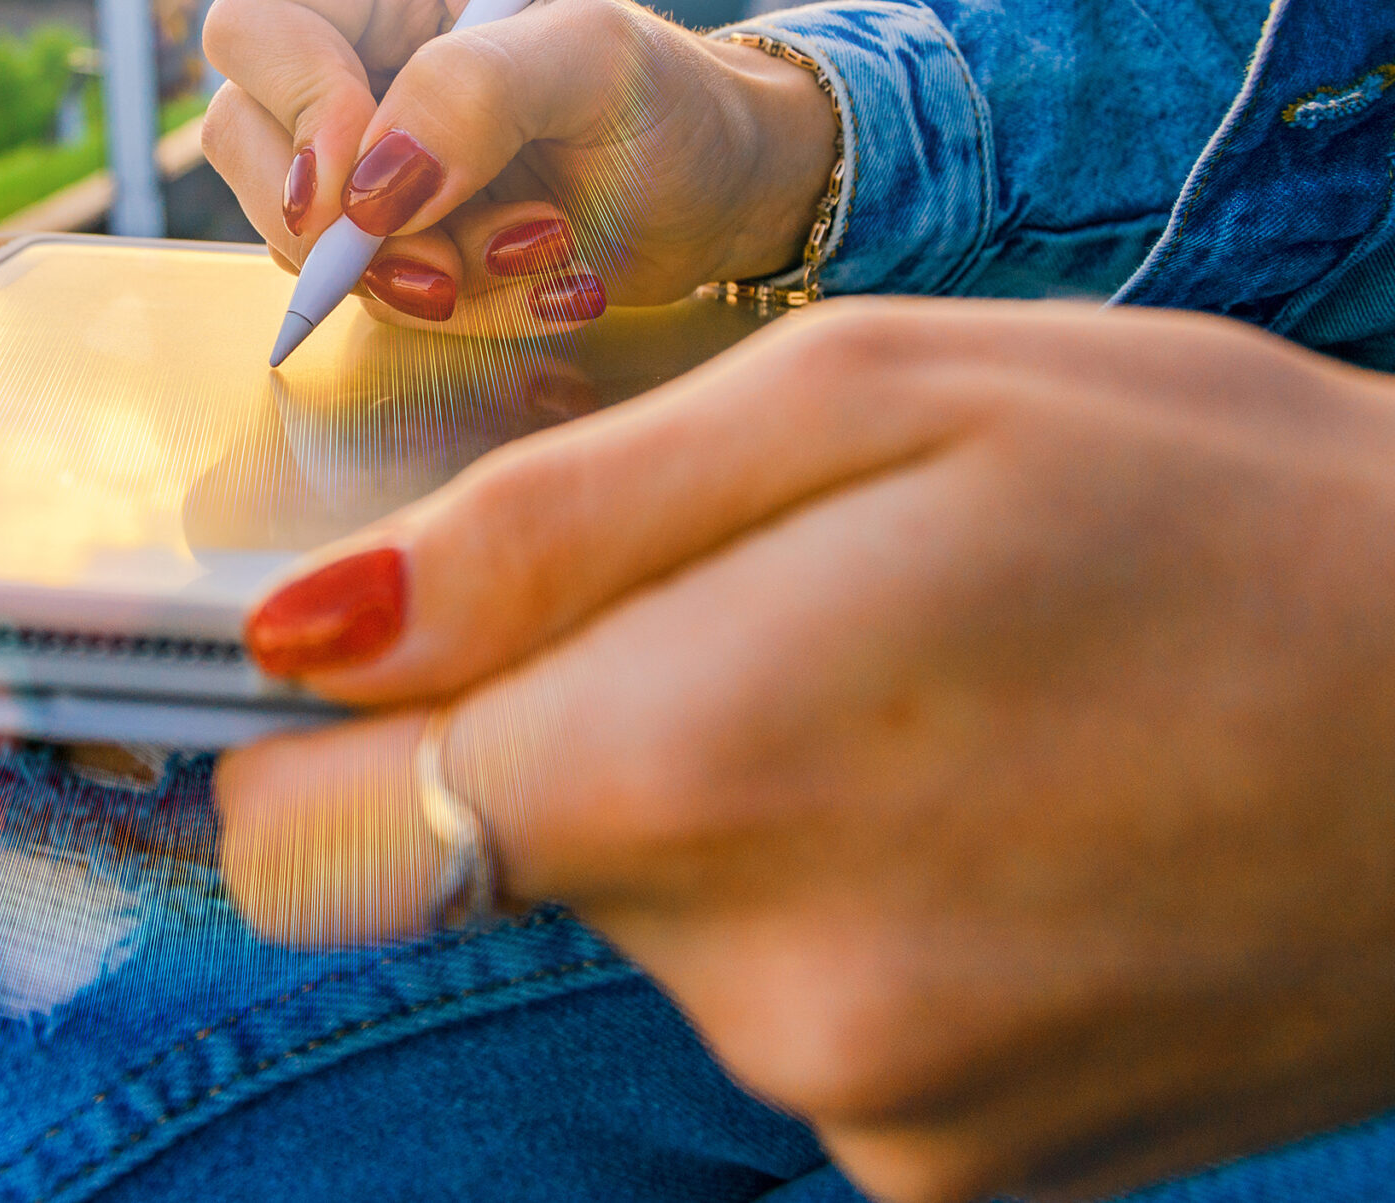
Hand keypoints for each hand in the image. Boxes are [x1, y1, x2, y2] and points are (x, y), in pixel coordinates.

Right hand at [199, 0, 836, 332]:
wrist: (714, 193)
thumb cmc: (671, 99)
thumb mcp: (599, 65)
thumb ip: (481, 92)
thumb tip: (368, 182)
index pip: (257, 26)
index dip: (300, 112)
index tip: (376, 189)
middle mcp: (343, 41)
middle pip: (246, 139)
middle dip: (350, 227)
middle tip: (451, 264)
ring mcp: (346, 141)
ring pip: (288, 229)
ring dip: (410, 273)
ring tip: (531, 252)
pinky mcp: (367, 222)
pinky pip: (345, 285)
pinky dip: (435, 305)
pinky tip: (520, 279)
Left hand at [215, 300, 1394, 1201]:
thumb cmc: (1216, 504)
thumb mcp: (867, 401)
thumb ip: (548, 530)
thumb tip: (309, 630)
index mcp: (693, 766)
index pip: (313, 835)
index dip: (314, 737)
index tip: (389, 654)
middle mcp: (758, 991)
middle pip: (500, 863)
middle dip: (579, 737)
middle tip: (793, 619)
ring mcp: (874, 1113)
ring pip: (664, 935)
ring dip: (738, 816)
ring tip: (946, 707)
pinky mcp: (973, 1186)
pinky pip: (804, 1027)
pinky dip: (853, 922)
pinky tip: (1008, 828)